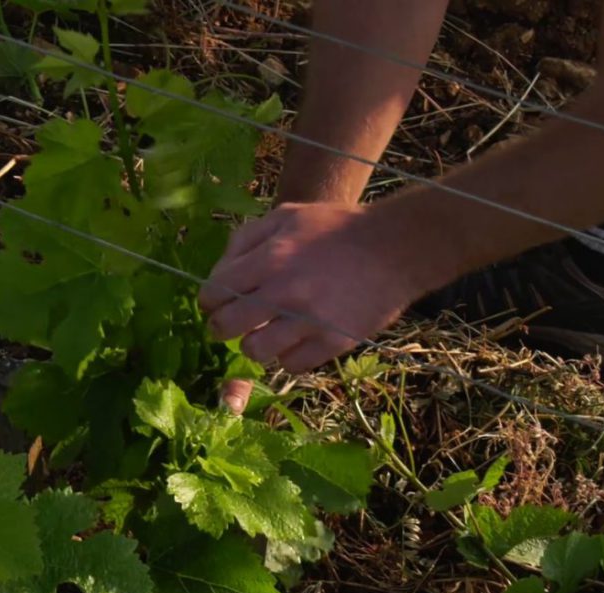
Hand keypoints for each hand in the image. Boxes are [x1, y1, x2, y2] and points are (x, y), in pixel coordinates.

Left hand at [199, 202, 427, 375]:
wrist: (394, 248)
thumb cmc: (337, 228)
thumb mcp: (287, 216)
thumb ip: (247, 238)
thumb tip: (219, 270)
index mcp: (269, 258)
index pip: (214, 292)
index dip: (209, 300)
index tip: (215, 302)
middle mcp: (284, 292)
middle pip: (226, 326)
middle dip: (221, 327)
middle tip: (231, 324)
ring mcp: (309, 321)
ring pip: (255, 351)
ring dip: (256, 343)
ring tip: (267, 332)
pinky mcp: (331, 343)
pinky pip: (291, 365)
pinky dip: (288, 356)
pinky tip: (297, 340)